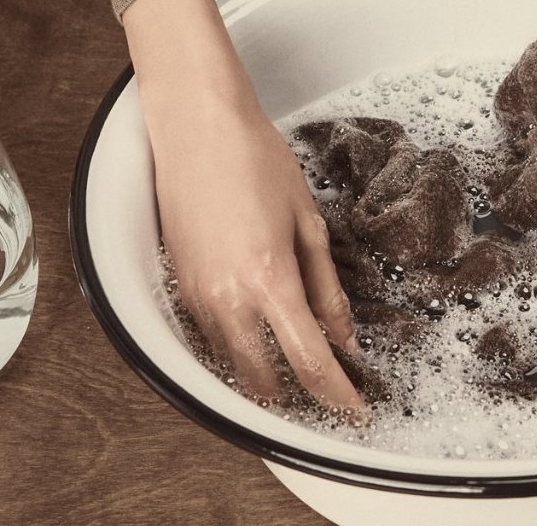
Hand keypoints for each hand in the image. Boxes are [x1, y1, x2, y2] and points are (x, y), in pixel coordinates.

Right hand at [124, 0, 363, 412]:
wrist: (199, 127)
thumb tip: (345, 336)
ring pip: (231, 364)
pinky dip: (236, 350)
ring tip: (297, 370)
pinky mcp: (179, 284)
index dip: (337, 395)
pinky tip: (257, 338)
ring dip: (264, 377)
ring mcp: (197, 295)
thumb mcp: (306, 221)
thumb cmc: (257, 161)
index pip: (310, 361)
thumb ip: (325, 286)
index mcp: (270, 279)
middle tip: (329, 394)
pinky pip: (209, 338)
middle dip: (299, 397)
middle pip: (264, 379)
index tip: (357, 410)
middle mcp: (228, 298)